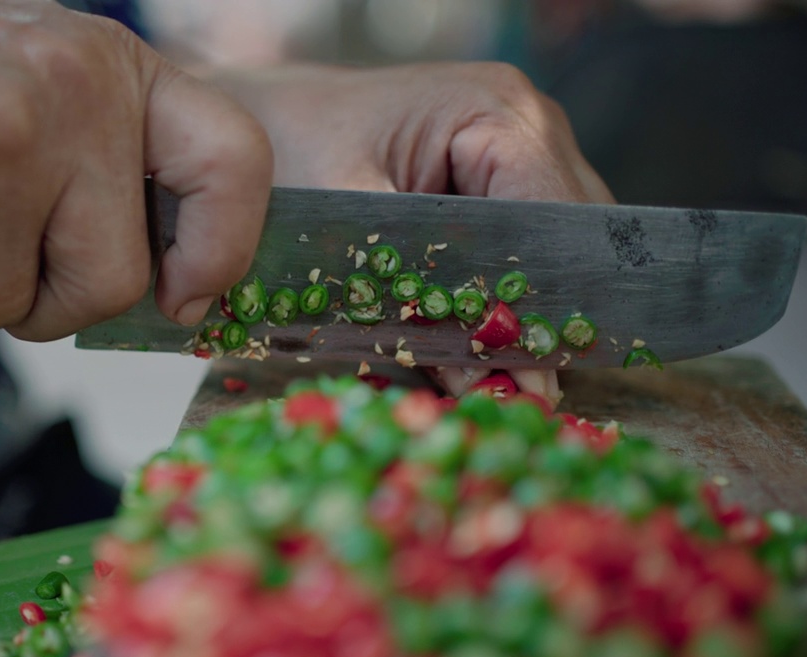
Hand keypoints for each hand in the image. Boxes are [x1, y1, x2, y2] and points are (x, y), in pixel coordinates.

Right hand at [0, 0, 272, 338]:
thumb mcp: (47, 80)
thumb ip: (109, 161)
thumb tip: (162, 285)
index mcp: (121, 74)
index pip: (231, 164)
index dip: (222, 250)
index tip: (182, 294)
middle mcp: (73, 96)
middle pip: (112, 282)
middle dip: (46, 306)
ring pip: (1, 302)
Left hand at [208, 62, 614, 404]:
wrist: (239, 121)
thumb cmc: (281, 152)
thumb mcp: (342, 234)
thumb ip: (414, 307)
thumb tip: (485, 386)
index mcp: (495, 112)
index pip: (554, 223)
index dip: (543, 305)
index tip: (526, 378)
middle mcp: (524, 124)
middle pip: (567, 243)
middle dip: (535, 320)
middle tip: (508, 394)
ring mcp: (515, 152)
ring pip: (551, 255)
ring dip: (517, 316)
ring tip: (487, 379)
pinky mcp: (491, 184)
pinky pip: (517, 253)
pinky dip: (492, 301)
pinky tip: (468, 348)